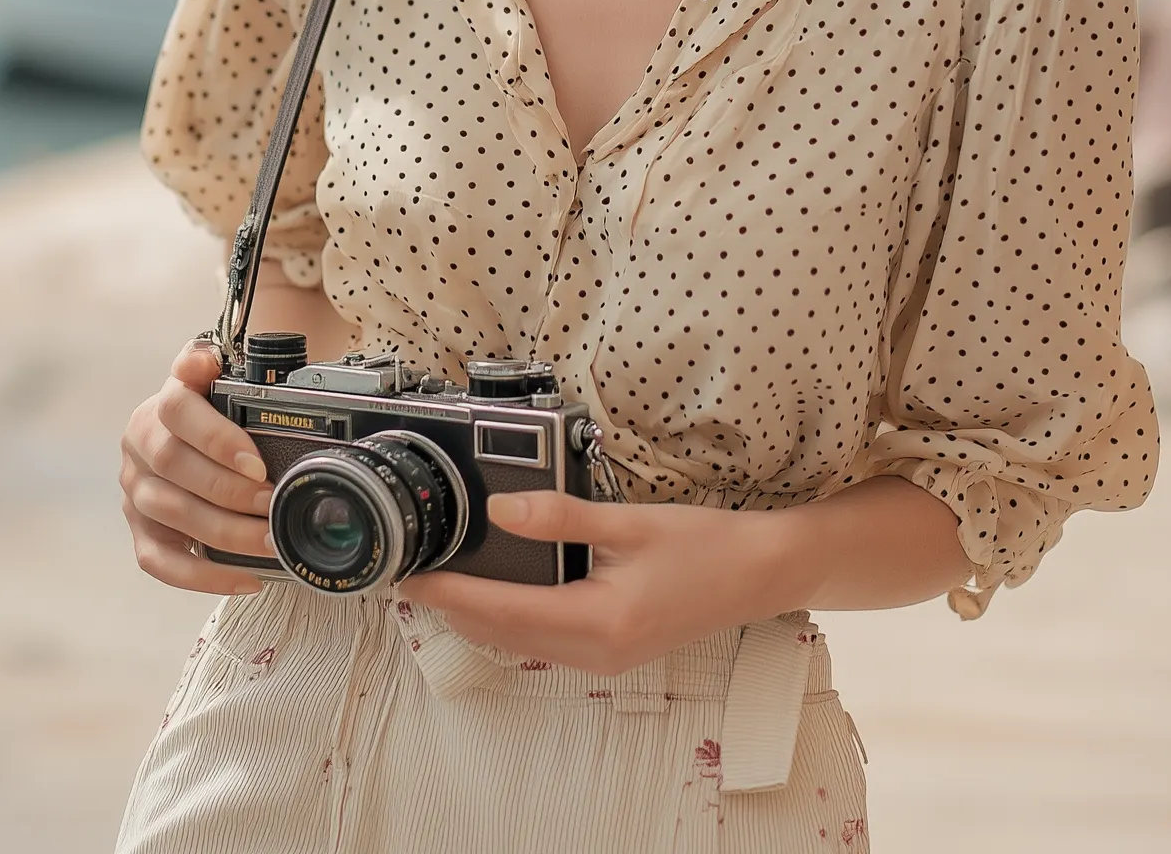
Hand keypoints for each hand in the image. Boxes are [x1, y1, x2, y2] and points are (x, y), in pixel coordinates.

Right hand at [119, 340, 272, 594]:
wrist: (192, 439)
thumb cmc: (215, 413)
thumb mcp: (217, 382)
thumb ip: (209, 365)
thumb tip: (203, 359)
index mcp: (159, 406)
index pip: (177, 412)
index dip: (216, 438)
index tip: (257, 463)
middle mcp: (138, 448)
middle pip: (175, 468)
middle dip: (229, 491)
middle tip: (273, 504)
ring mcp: (135, 494)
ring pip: (171, 515)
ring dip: (225, 533)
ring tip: (270, 540)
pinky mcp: (141, 533)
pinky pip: (162, 564)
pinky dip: (204, 577)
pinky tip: (246, 578)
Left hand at [399, 493, 801, 675]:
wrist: (758, 575)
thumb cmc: (704, 546)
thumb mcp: (629, 521)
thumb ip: (561, 516)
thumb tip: (501, 510)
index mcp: (597, 621)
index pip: (502, 610)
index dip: (451, 595)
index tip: (412, 577)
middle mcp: (595, 653)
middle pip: (503, 635)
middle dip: (454, 609)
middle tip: (415, 575)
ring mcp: (604, 660)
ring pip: (521, 644)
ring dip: (480, 617)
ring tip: (445, 582)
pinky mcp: (612, 654)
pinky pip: (545, 642)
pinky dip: (512, 620)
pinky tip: (500, 594)